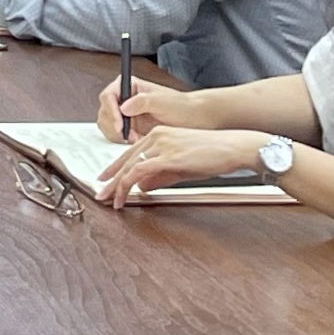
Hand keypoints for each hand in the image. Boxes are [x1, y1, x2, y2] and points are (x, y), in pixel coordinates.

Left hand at [96, 125, 270, 206]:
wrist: (232, 147)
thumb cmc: (212, 155)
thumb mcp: (181, 167)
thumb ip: (160, 176)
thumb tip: (143, 188)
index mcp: (159, 134)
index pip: (130, 153)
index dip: (116, 169)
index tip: (107, 181)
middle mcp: (156, 136)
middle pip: (125, 160)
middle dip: (111, 179)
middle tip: (101, 194)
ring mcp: (161, 144)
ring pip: (130, 166)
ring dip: (118, 186)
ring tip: (111, 200)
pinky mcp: (167, 156)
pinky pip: (140, 171)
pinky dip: (129, 184)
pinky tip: (126, 195)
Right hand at [104, 81, 208, 142]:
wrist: (193, 119)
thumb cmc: (181, 106)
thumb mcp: (162, 101)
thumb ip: (143, 101)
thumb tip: (123, 107)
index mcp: (130, 86)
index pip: (108, 96)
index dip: (110, 110)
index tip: (120, 124)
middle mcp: (125, 99)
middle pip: (104, 111)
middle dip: (113, 125)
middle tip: (127, 135)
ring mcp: (125, 114)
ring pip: (107, 125)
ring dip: (117, 134)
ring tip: (135, 138)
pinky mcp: (129, 128)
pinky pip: (116, 135)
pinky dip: (122, 140)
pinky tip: (137, 141)